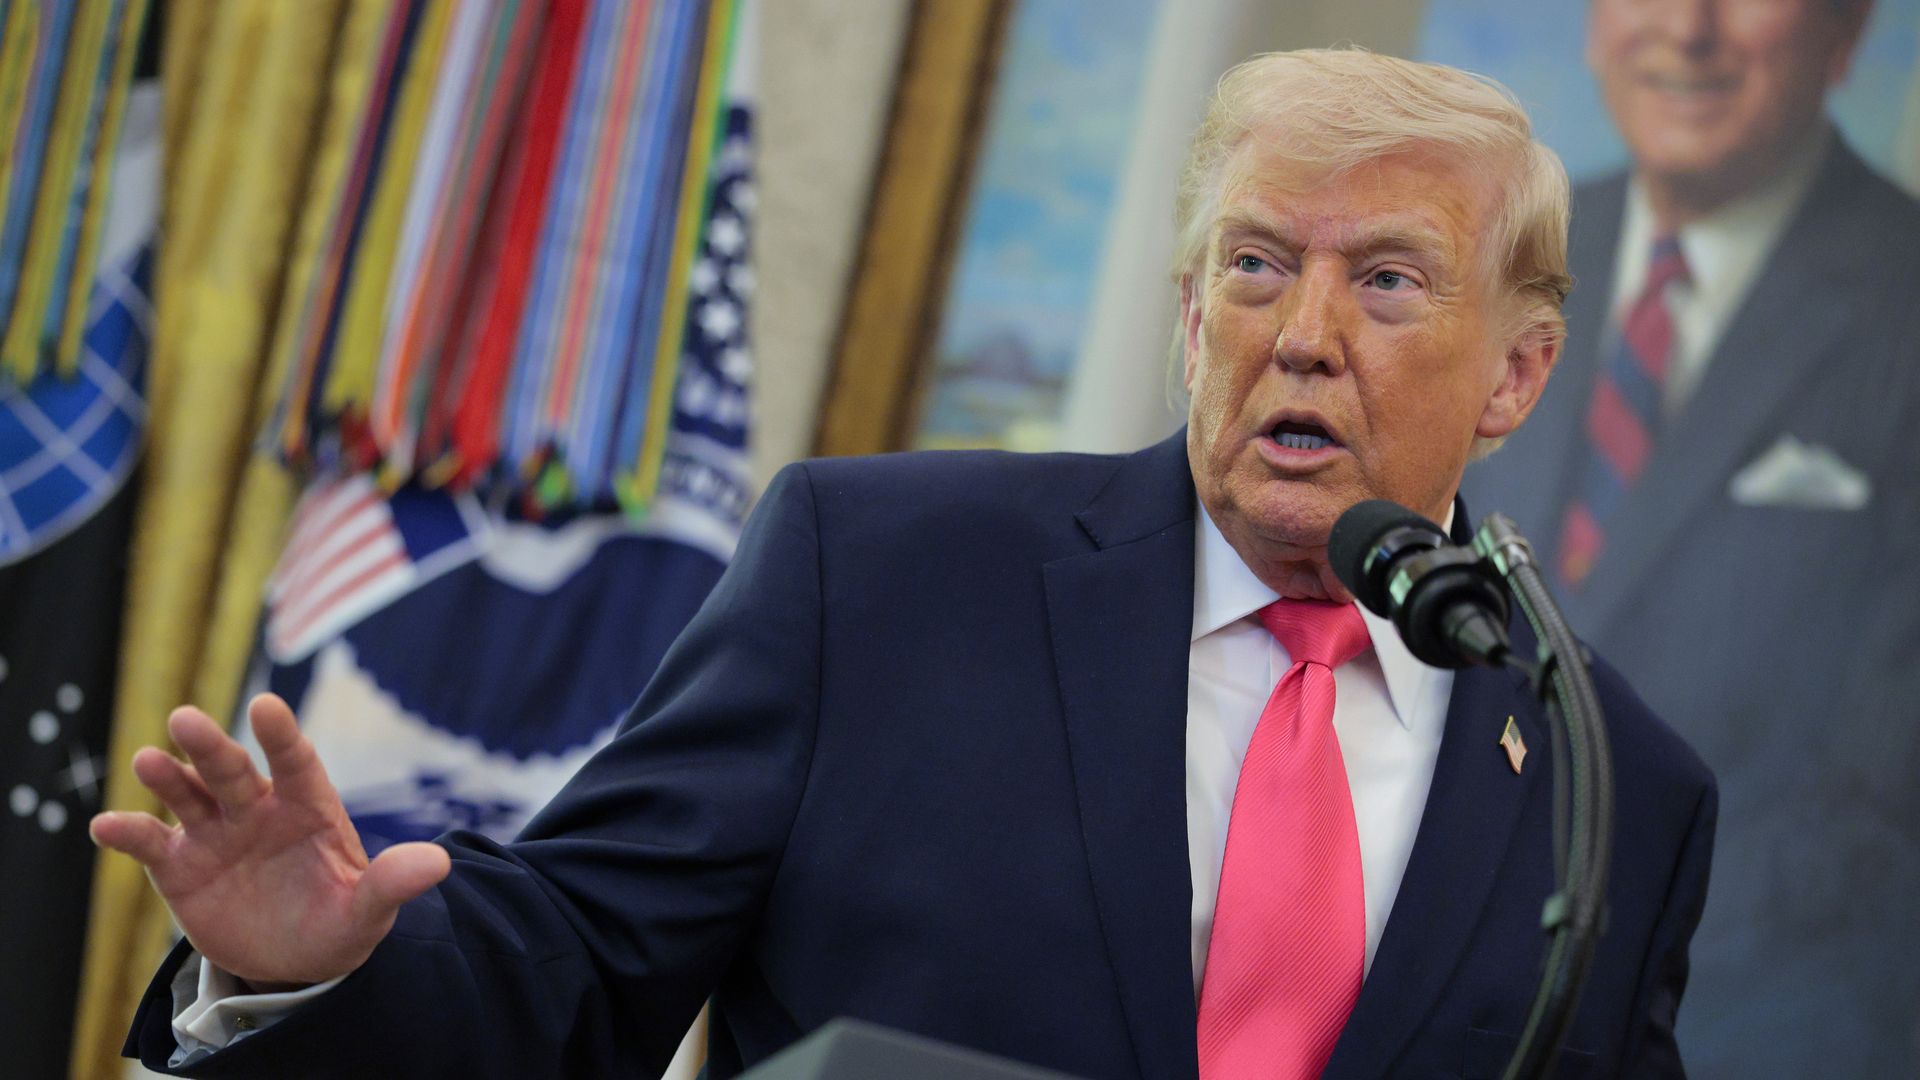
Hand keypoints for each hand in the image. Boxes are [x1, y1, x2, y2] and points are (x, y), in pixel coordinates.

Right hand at [89, 694, 450, 989]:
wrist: (293, 962)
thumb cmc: (338, 924)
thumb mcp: (368, 912)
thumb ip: (392, 884)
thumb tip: (439, 862)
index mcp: (307, 808)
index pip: (296, 763)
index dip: (282, 736)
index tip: (266, 706)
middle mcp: (257, 809)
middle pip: (232, 770)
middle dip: (210, 746)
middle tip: (185, 718)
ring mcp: (216, 833)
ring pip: (188, 795)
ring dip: (168, 777)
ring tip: (149, 761)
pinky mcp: (179, 865)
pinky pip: (150, 843)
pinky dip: (128, 833)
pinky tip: (106, 826)